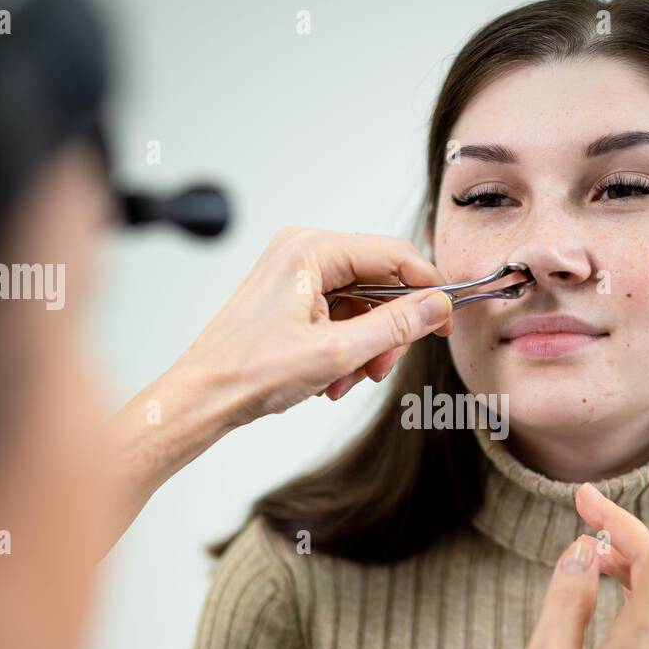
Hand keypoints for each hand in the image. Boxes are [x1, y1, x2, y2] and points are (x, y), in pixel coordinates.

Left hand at [176, 226, 453, 425]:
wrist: (203, 398)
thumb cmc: (248, 372)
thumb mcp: (336, 353)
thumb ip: (395, 326)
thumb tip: (437, 306)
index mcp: (310, 250)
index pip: (393, 254)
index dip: (427, 288)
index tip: (446, 322)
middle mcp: (303, 253)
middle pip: (378, 283)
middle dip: (386, 332)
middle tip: (380, 368)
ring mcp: (296, 276)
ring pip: (361, 305)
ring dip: (364, 348)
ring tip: (342, 381)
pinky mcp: (291, 299)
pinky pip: (340, 317)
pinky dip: (344, 349)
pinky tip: (328, 378)